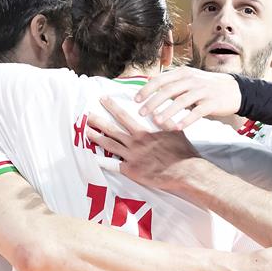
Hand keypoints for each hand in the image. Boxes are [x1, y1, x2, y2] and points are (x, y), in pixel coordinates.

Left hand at [87, 96, 201, 190]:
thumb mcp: (174, 131)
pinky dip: (102, 161)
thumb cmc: (182, 152)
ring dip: (96, 138)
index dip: (112, 107)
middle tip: (86, 114)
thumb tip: (157, 109)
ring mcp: (132, 157)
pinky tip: (92, 157)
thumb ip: (164, 120)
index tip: (103, 99)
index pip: (124, 116)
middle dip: (98, 121)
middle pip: (112, 129)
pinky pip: (113, 165)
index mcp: (144, 132)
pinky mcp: (132, 170)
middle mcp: (135, 143)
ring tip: (86, 131)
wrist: (185, 171)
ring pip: (110, 145)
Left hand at [133, 67, 242, 130]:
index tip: (136, 100)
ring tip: (157, 121)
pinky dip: (186, 120)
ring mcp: (203, 91)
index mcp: (183, 73)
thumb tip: (149, 83)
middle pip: (168, 90)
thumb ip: (171, 82)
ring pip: (182, 101)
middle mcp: (192, 80)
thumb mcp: (189, 79)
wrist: (234, 90)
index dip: (147, 89)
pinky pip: (197, 112)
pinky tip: (177, 127)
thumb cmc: (206, 86)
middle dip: (153, 102)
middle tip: (142, 113)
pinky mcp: (212, 103)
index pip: (161, 80)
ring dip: (168, 111)